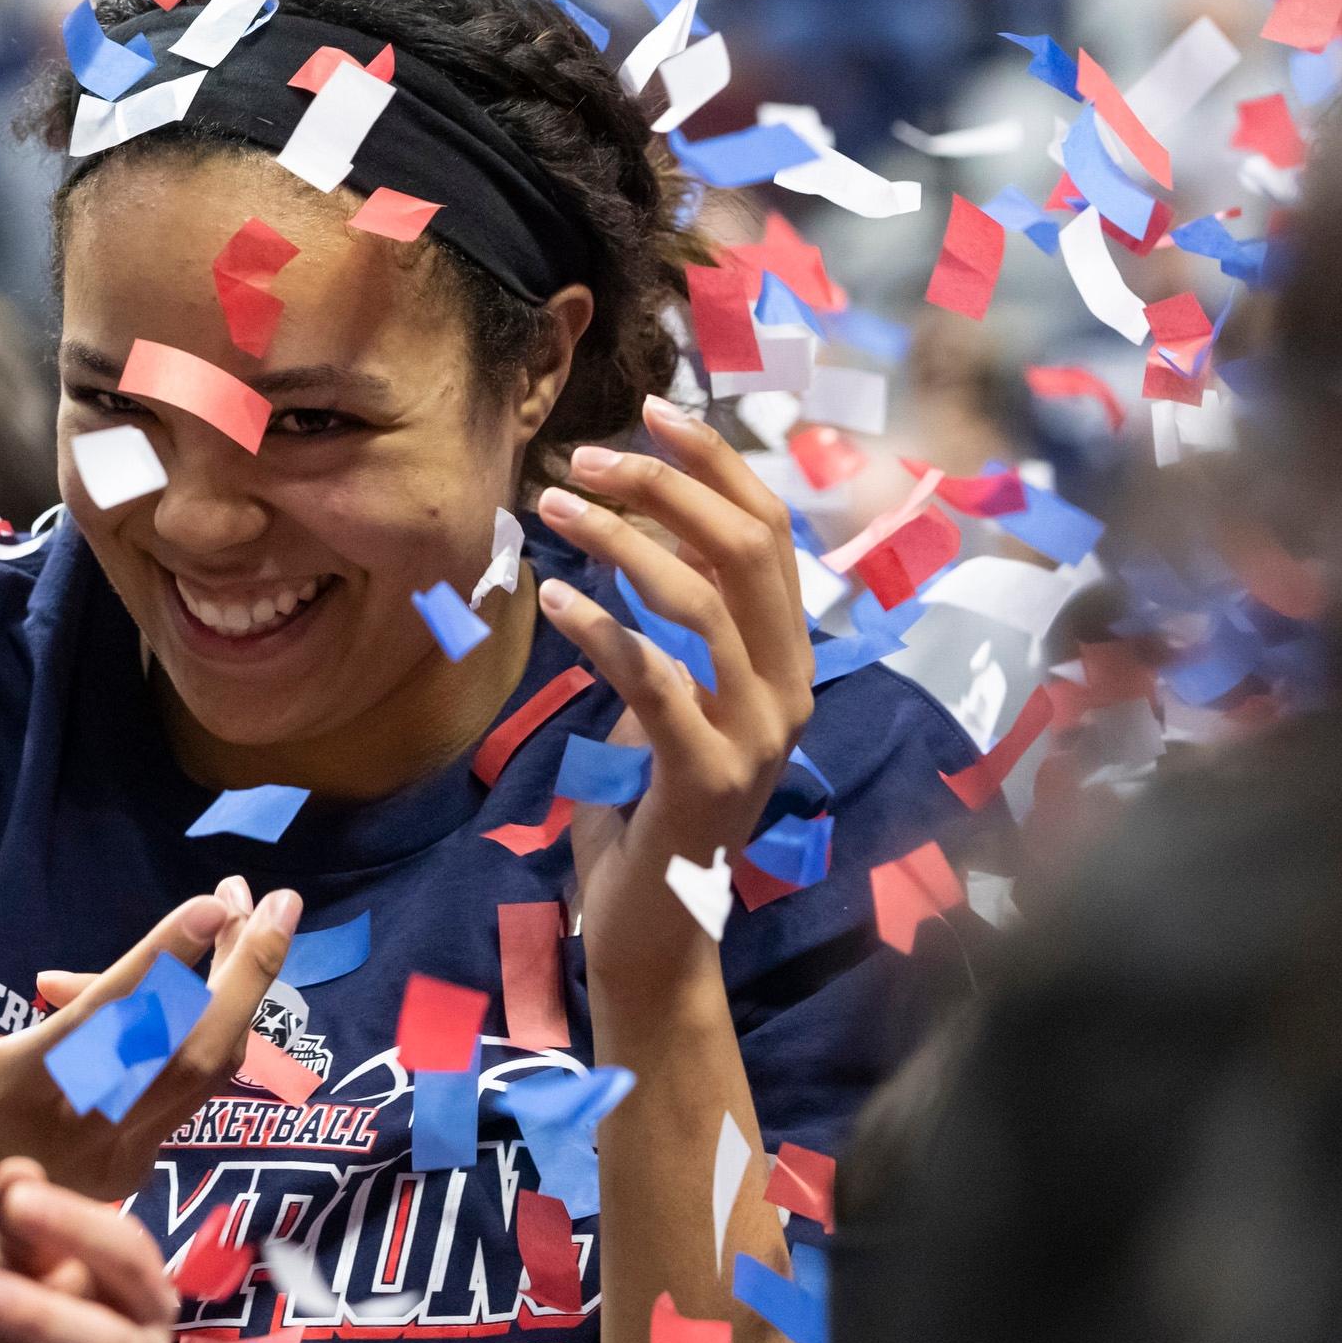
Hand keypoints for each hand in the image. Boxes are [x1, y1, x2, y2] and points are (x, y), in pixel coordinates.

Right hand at [0, 860, 301, 1199]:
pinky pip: (180, 1093)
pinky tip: (169, 984)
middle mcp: (83, 1131)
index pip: (116, 1013)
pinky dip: (188, 1033)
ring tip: (245, 922)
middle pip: (193, 1047)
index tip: (218, 900)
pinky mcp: (126, 1175)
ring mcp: (114, 1162)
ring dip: (234, 996)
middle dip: (247, 969)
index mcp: (21, 1088)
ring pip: (203, 1074)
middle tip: (278, 898)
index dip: (170, 954)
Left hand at [535, 397, 815, 988]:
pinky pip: (655, 678)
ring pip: (700, 603)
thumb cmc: (649, 805)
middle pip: (744, 549)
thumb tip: (647, 528)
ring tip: (550, 508)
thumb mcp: (672, 696)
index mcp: (789, 658)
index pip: (769, 532)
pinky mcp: (707, 774)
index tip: (651, 413)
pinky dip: (601, 628)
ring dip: (620, 541)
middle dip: (664, 485)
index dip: (714, 464)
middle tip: (582, 456)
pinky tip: (551, 596)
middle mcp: (791, 688)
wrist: (654, 929)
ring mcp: (757, 734)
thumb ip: (679, 626)